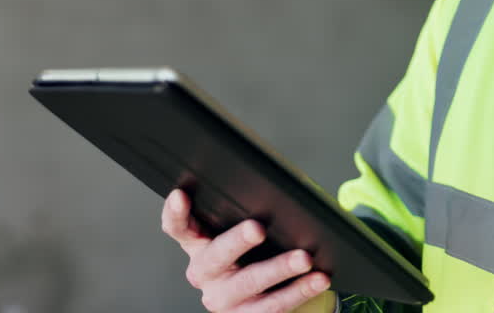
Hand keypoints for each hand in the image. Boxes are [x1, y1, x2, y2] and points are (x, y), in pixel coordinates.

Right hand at [161, 189, 336, 312]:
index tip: (181, 196)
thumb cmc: (250, 251)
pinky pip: (274, 306)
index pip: (179, 228)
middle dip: (237, 241)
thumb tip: (277, 191)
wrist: (258, 295)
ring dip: (279, 269)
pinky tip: (317, 280)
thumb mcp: (240, 232)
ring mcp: (224, 298)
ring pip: (249, 283)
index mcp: (199, 245)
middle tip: (257, 228)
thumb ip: (244, 212)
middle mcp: (205, 274)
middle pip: (216, 257)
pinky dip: (299, 291)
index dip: (176, 213)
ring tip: (304, 258)